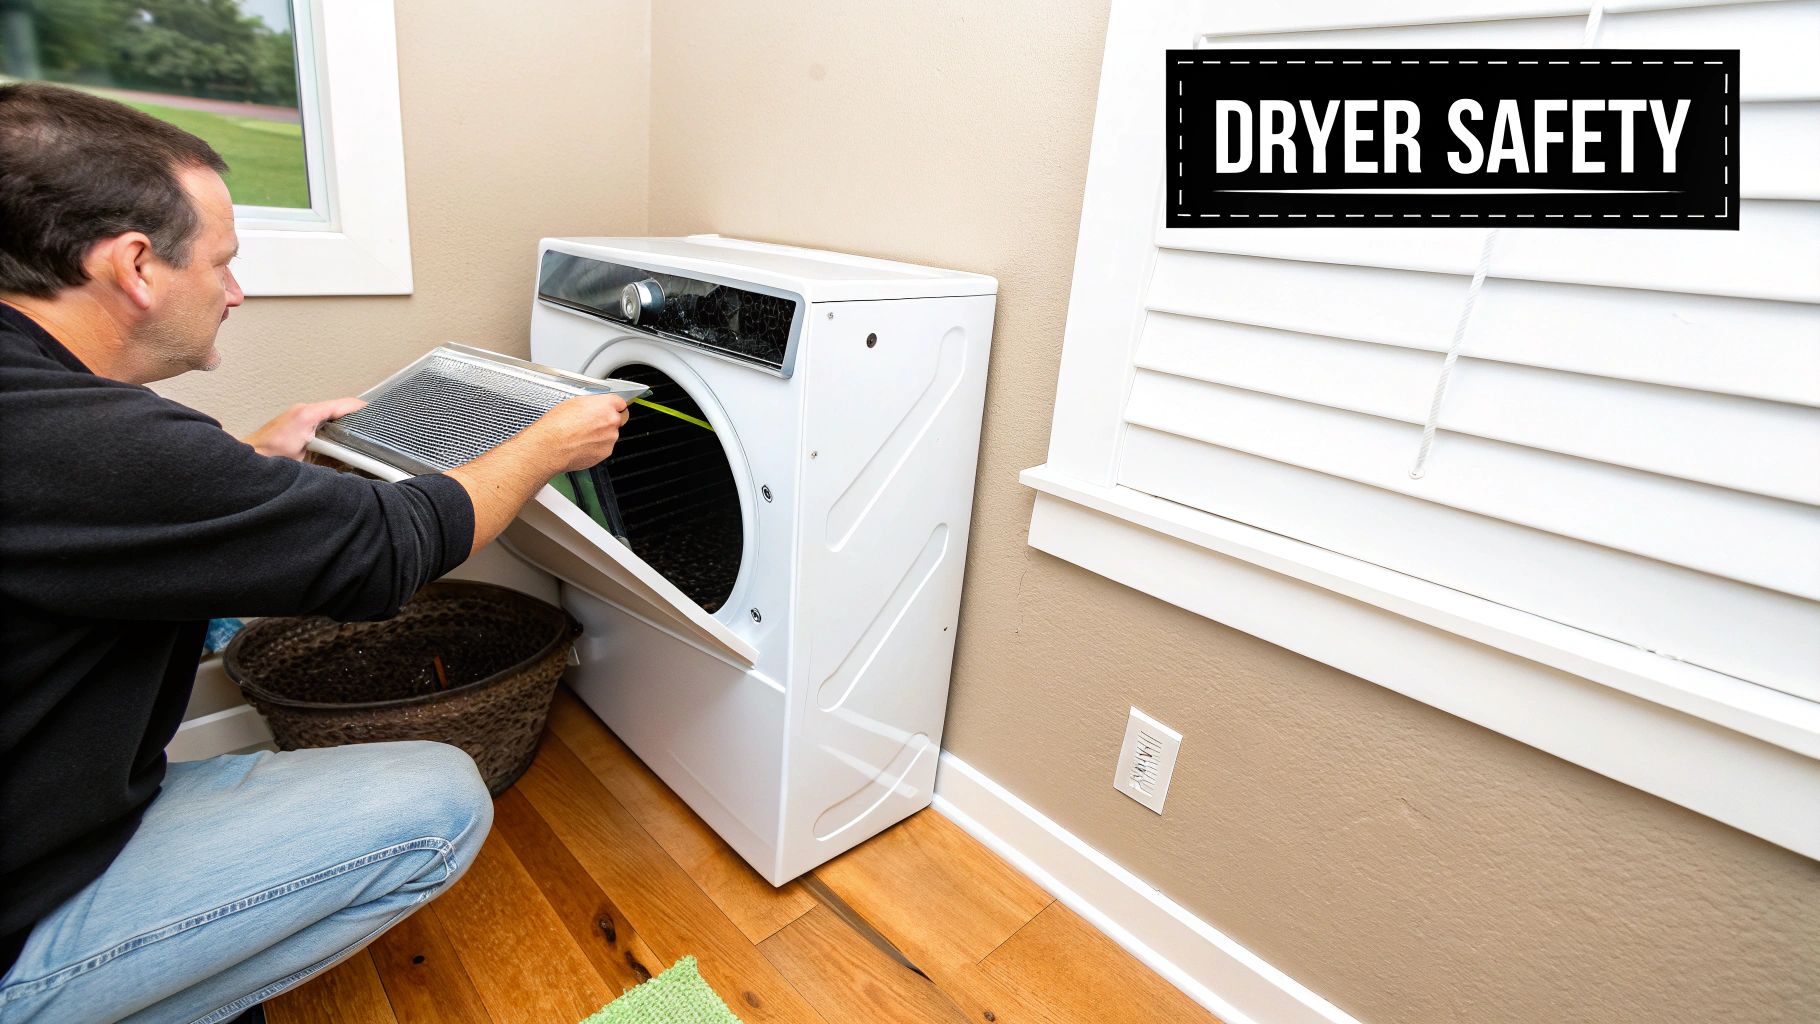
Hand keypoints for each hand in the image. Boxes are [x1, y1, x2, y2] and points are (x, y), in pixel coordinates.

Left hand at [243, 397, 366, 459]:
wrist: (248, 458)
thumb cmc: (269, 457)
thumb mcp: (306, 458)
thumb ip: (330, 454)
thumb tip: (350, 458)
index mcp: (309, 413)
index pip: (344, 404)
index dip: (362, 409)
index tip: (376, 412)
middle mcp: (304, 410)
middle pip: (339, 407)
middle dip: (356, 415)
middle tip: (372, 425)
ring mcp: (299, 415)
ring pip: (330, 413)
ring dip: (344, 421)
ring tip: (359, 432)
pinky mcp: (295, 422)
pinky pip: (320, 419)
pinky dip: (332, 425)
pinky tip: (338, 438)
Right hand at [527, 394, 630, 472]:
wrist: (551, 446)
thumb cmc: (558, 424)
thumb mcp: (574, 403)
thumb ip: (592, 404)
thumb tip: (594, 406)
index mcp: (605, 405)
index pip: (620, 403)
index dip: (613, 406)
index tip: (610, 409)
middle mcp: (611, 421)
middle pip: (617, 419)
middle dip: (608, 421)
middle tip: (591, 423)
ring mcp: (610, 438)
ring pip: (611, 435)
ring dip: (601, 435)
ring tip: (582, 435)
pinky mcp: (605, 452)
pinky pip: (604, 447)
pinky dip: (596, 446)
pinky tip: (582, 444)